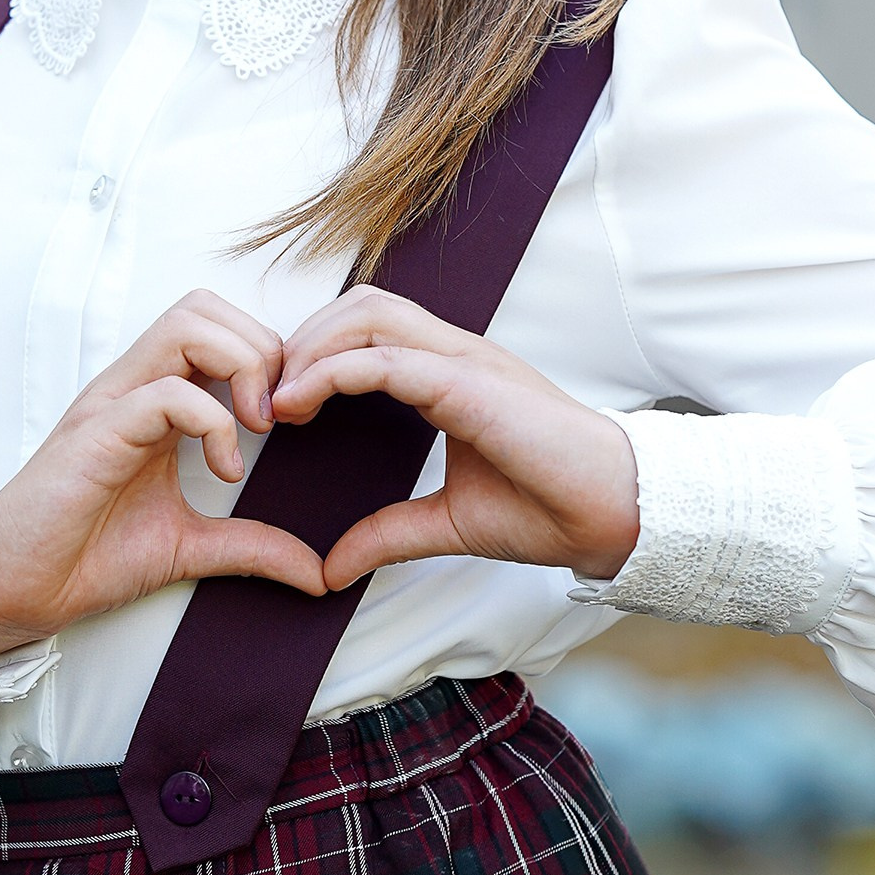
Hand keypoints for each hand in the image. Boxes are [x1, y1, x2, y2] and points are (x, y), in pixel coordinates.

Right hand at [0, 293, 326, 668]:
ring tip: (257, 429)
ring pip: (187, 324)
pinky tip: (223, 471)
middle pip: (206, 307)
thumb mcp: (191, 548)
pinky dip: (213, 422)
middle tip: (279, 418)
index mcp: (155, 401)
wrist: (17, 590)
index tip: (292, 422)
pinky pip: (166, 392)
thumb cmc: (87, 557)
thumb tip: (318, 573)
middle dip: (263, 349)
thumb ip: (253, 547)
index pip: (218, 328)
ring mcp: (113, 404)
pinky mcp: (97, 433)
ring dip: (242, 367)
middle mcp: (133, 388)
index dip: (270, 359)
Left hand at [271, 290, 640, 592]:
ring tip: (276, 398)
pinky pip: (385, 358)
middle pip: (359, 306)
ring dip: (309, 348)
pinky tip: (300, 403)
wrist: (609, 514)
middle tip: (265, 395)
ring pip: (366, 315)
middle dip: (302, 339)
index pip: (369, 330)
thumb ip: (387, 534)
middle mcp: (455, 353)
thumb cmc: (546, 509)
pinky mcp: (468, 382)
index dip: (316, 354)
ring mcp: (463, 360)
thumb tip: (331, 569)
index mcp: (450, 374)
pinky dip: (332, 372)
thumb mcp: (446, 524)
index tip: (278, 404)